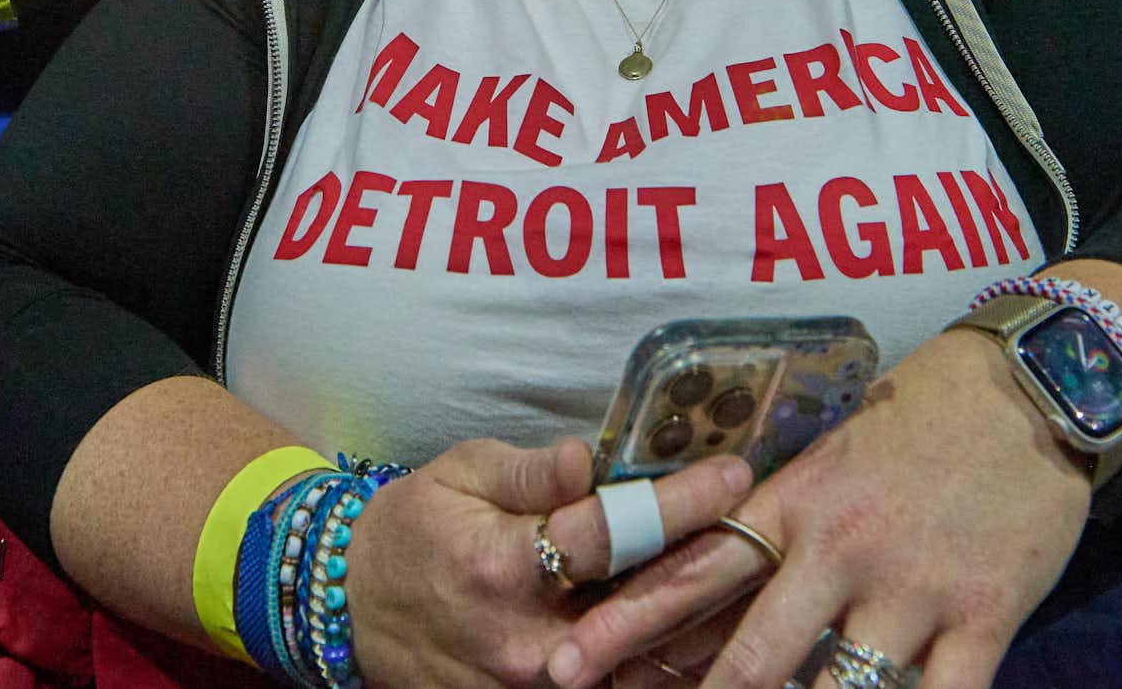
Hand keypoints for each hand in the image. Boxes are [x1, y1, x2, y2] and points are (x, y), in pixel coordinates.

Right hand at [344, 438, 750, 688]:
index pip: (611, 532)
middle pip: (645, 610)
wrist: (350, 608)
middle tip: (771, 533)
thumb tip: (588, 456)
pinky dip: (663, 671)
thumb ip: (527, 472)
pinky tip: (710, 645)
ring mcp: (532, 688)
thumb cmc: (414, 526)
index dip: (679, 503)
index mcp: (502, 565)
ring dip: (705, 632)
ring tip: (761, 588)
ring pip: (642, 668)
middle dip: (716, 570)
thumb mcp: (458, 473)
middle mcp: (526, 639)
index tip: (734, 474)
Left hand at [553, 332, 1089, 688]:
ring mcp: (913, 587)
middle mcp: (841, 548)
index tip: (574, 663)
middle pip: (751, 651)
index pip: (694, 571)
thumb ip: (777, 528)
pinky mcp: (985, 615)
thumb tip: (705, 591)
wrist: (1029, 388)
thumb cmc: (919, 422)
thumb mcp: (830, 462)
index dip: (630, 624)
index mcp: (793, 503)